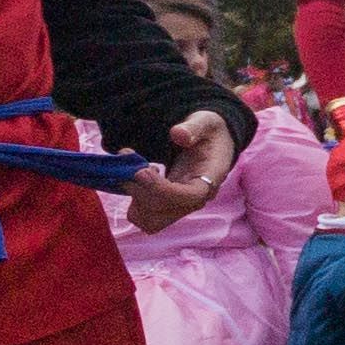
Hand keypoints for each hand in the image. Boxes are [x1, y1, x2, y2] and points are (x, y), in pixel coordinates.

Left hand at [123, 111, 236, 233]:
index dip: (161, 189)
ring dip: (135, 198)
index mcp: (210, 180)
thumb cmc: (209, 133)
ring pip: (150, 221)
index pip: (188, 197)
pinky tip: (140, 178)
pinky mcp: (167, 208)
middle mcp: (195, 201)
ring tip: (138, 172)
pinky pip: (144, 216)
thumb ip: (193, 127)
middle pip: (164, 215)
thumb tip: (178, 135)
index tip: (140, 171)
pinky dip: (134, 200)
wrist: (213, 144)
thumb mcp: (206, 122)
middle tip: (132, 166)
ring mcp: (180, 207)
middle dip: (141, 193)